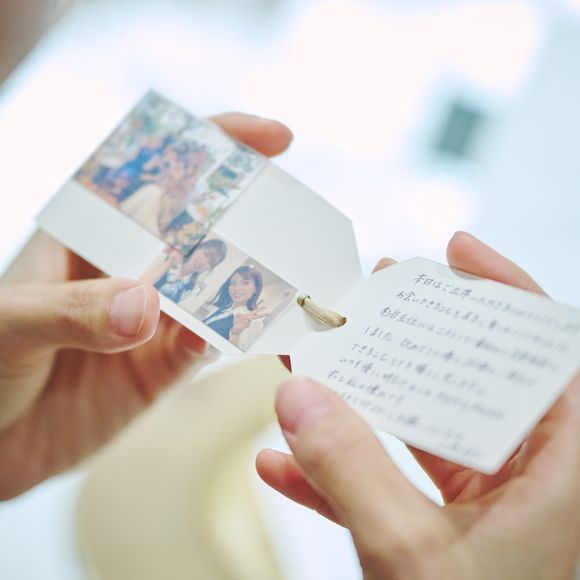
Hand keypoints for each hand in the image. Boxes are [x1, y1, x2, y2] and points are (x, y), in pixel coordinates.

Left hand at [0, 113, 292, 499]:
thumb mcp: (12, 323)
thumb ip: (75, 311)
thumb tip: (148, 307)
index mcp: (91, 233)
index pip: (156, 172)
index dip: (214, 146)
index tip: (272, 138)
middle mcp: (129, 269)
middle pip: (200, 228)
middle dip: (247, 215)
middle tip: (294, 214)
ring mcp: (150, 319)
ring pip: (214, 287)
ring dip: (250, 279)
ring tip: (288, 270)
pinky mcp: (160, 368)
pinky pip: (206, 345)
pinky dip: (229, 334)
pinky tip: (248, 327)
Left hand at [231, 306, 268, 334]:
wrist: (235, 328)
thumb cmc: (237, 322)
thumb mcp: (236, 316)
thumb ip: (238, 315)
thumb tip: (238, 314)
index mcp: (249, 315)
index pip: (256, 311)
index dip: (260, 309)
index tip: (266, 307)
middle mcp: (250, 318)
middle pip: (258, 316)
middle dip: (264, 314)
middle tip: (270, 314)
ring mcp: (249, 322)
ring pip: (249, 318)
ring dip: (243, 318)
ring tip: (240, 320)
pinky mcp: (247, 325)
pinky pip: (246, 321)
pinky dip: (243, 321)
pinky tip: (240, 322)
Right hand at [257, 232, 579, 579]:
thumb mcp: (414, 555)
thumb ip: (352, 470)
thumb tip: (298, 396)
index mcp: (561, 465)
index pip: (546, 349)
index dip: (504, 290)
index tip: (454, 251)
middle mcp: (531, 476)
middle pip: (468, 378)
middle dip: (410, 339)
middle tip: (369, 304)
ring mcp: (489, 507)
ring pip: (422, 431)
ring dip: (363, 404)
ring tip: (313, 368)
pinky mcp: (451, 538)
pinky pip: (395, 488)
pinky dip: (342, 476)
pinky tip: (285, 467)